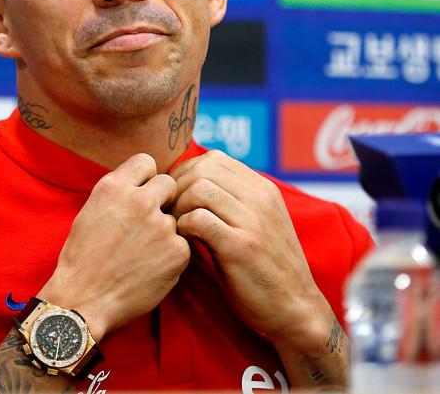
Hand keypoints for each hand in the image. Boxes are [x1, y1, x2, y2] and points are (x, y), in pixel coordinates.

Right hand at [39, 153, 190, 340]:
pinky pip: (183, 242)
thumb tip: (141, 184)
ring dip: (165, 229)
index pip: (146, 161)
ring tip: (144, 251)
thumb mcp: (91, 211)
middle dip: (161, 199)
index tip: (142, 192)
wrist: (84, 299)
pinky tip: (152, 267)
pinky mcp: (178, 251)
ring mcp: (162, 226)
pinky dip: (172, 253)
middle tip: (148, 221)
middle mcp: (140, 201)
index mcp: (114, 187)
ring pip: (176, 215)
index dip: (145, 178)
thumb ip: (119, 193)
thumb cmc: (82, 258)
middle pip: (168, 183)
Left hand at [169, 150, 332, 349]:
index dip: (186, 173)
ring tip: (177, 227)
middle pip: (202, 169)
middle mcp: (261, 199)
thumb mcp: (257, 223)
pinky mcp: (241, 247)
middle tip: (171, 212)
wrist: (295, 308)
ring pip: (198, 189)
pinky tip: (184, 242)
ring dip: (178, 207)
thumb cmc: (265, 267)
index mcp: (263, 189)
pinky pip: (198, 220)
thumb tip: (189, 181)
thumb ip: (233, 200)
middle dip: (177, 188)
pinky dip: (182, 228)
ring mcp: (253, 221)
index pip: (213, 158)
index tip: (177, 196)